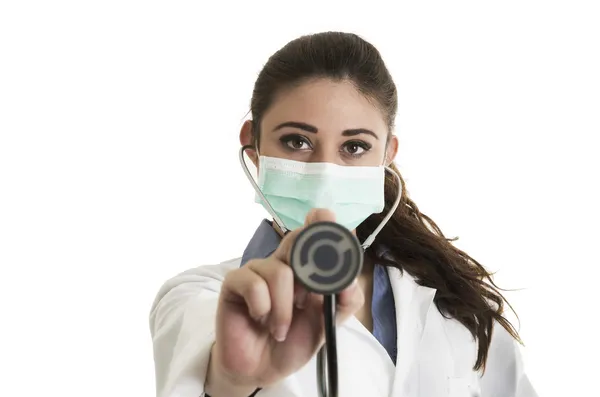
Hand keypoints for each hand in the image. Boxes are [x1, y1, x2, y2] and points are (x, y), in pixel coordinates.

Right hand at [206, 209, 364, 395]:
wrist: (263, 369)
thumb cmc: (295, 341)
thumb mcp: (329, 323)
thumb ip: (346, 299)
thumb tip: (351, 277)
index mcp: (307, 266)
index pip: (316, 231)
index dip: (323, 223)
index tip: (330, 227)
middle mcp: (283, 262)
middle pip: (297, 238)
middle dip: (307, 265)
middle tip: (307, 299)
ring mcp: (258, 270)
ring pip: (280, 271)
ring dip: (284, 309)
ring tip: (280, 328)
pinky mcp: (235, 282)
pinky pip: (254, 285)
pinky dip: (263, 308)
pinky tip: (260, 321)